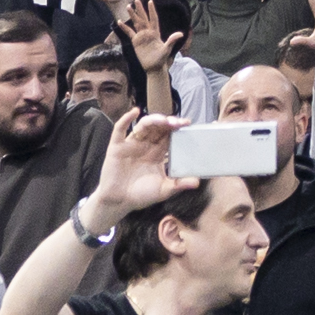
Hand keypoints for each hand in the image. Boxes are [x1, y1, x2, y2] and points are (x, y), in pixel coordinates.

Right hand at [77, 109, 182, 234]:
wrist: (118, 202)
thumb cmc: (140, 195)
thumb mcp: (163, 190)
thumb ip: (178, 184)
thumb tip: (197, 183)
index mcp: (158, 152)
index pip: (170, 135)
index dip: (178, 128)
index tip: (188, 124)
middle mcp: (146, 145)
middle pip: (159, 127)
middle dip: (169, 122)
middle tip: (179, 122)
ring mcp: (131, 144)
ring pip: (143, 125)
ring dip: (154, 120)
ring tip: (163, 120)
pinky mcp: (117, 147)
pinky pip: (119, 129)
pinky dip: (126, 118)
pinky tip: (135, 112)